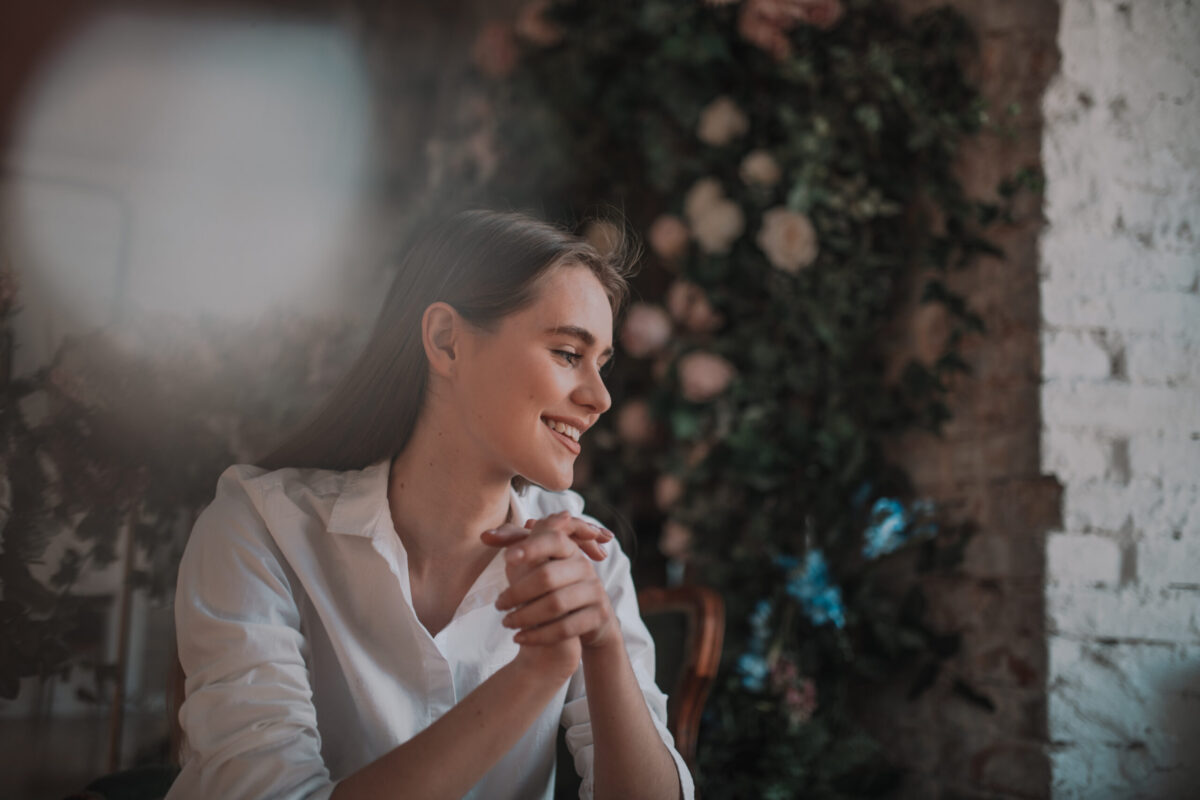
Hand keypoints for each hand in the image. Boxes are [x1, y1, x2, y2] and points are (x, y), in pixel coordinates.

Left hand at [486, 512, 620, 660]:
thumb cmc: (554, 585)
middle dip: (517, 592)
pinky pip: (566, 628)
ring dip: (525, 616)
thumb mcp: (538, 564)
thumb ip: (515, 546)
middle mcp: (584, 566)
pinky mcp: (599, 616)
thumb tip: (486, 536)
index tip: (507, 558)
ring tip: (507, 623)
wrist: (587, 619)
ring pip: (556, 604)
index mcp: (569, 549)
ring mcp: (595, 591)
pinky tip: (520, 638)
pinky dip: (538, 635)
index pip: (552, 539)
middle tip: (498, 605)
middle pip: (547, 576)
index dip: (531, 547)